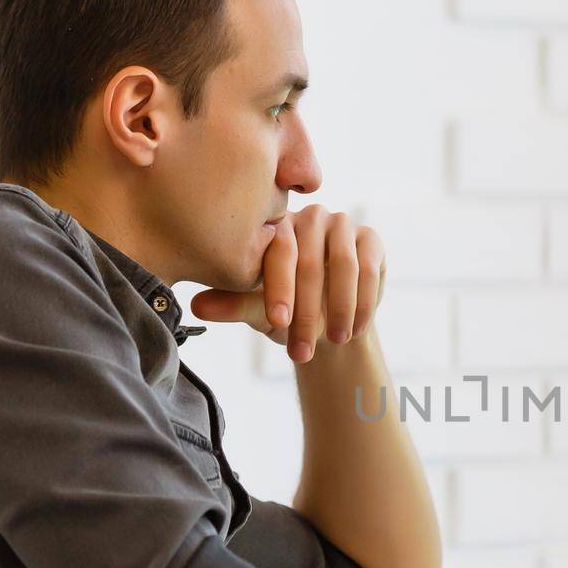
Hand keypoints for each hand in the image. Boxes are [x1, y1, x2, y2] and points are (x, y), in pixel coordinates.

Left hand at [190, 204, 385, 362]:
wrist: (330, 325)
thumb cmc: (288, 313)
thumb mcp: (259, 311)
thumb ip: (233, 305)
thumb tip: (196, 305)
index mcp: (275, 226)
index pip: (277, 252)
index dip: (279, 290)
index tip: (277, 324)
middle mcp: (309, 217)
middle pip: (310, 261)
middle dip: (308, 311)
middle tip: (303, 350)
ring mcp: (343, 224)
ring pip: (343, 264)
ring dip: (339, 308)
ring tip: (334, 340)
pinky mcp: (370, 238)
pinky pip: (369, 268)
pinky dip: (362, 301)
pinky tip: (355, 329)